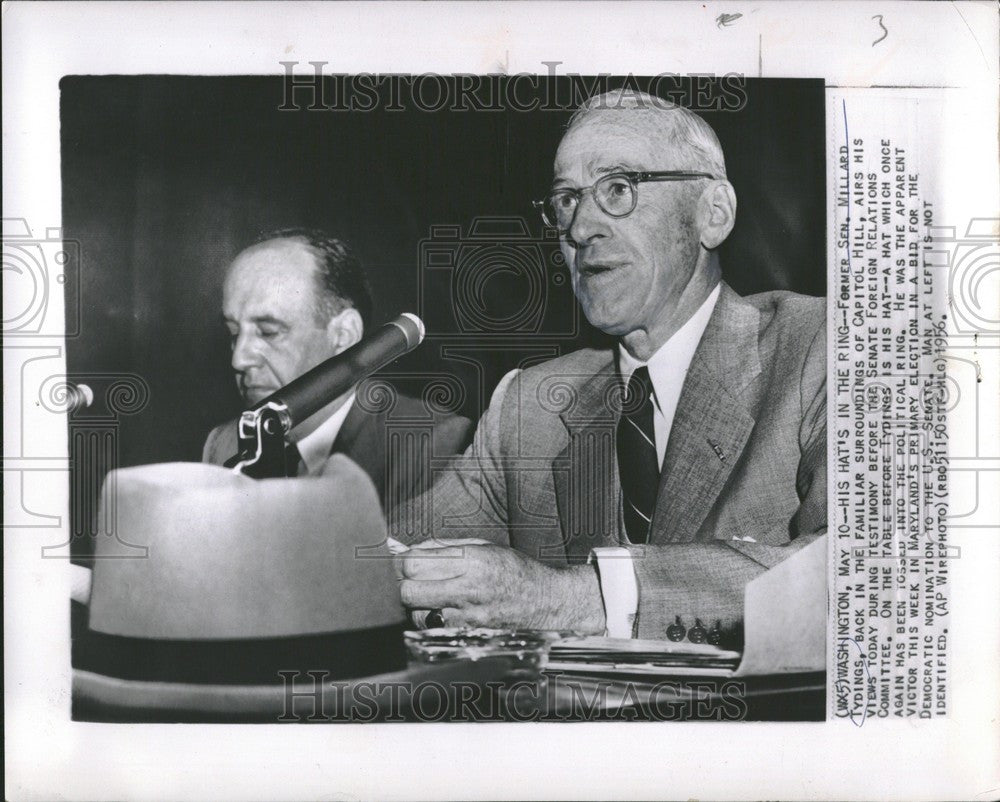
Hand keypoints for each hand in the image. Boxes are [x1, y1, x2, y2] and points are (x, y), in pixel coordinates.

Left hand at [397, 540, 605, 632]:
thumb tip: (411, 549)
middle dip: (403, 584)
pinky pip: (433, 629)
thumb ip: (445, 546)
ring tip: (433, 595)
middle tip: (411, 579)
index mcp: (472, 561)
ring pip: (416, 614)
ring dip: (416, 604)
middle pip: (407, 591)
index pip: (414, 563)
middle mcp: (468, 590)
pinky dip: (431, 619)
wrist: (547, 604)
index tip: (403, 561)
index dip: (401, 562)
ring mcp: (467, 618)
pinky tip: (443, 610)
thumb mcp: (485, 546)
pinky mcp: (467, 636)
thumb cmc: (517, 573)